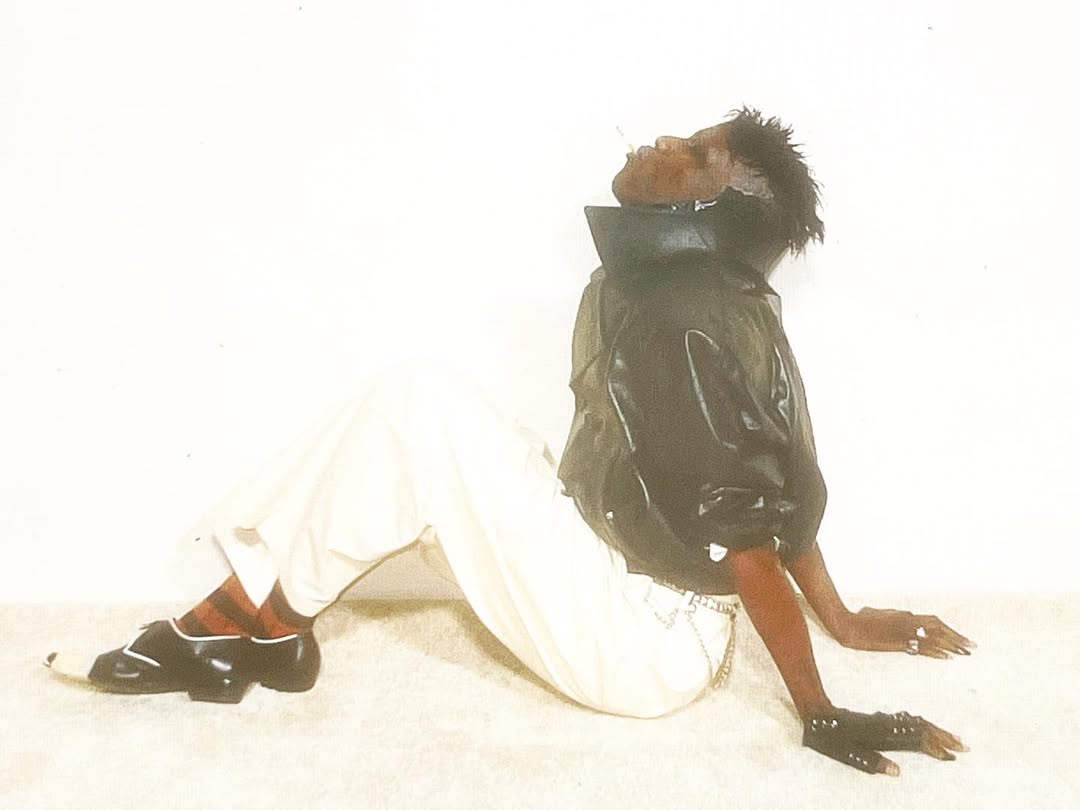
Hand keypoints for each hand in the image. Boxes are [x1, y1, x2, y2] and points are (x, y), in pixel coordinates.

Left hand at [803, 710, 966, 774]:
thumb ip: (873, 762)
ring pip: (916, 723)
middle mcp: (887, 724)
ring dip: (936, 730)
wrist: (817, 715)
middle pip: (922, 727)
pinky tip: (928, 730)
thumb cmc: (831, 737)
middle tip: (964, 747)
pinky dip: (922, 727)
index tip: (952, 755)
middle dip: (944, 737)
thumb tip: (898, 772)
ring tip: (953, 739)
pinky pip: (907, 722)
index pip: (916, 738)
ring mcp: (884, 721)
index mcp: (883, 733)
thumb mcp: (848, 753)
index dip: (935, 746)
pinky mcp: (880, 721)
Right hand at [838, 607, 973, 657]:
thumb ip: (897, 615)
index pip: (935, 622)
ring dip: (951, 645)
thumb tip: (908, 616)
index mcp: (906, 615)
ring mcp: (903, 632)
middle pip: (939, 629)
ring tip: (965, 653)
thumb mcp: (882, 613)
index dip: (950, 630)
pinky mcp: (897, 643)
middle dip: (956, 638)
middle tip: (971, 646)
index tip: (963, 638)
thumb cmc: (861, 619)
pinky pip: (921, 647)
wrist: (848, 626)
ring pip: (933, 638)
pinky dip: (935, 652)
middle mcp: (907, 621)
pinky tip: (946, 657)